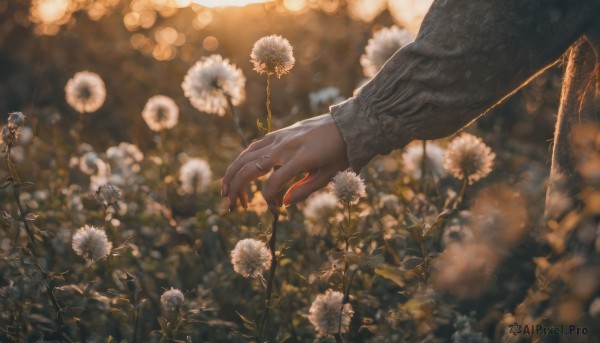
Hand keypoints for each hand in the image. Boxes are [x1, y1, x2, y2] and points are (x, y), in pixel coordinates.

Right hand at [221, 114, 348, 209]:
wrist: (346, 125)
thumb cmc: (340, 153)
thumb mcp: (328, 175)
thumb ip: (305, 190)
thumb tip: (284, 203)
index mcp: (299, 159)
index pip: (273, 183)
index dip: (269, 200)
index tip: (275, 210)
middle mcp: (284, 147)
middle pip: (250, 168)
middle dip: (236, 189)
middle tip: (232, 207)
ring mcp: (278, 138)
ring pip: (246, 156)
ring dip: (232, 175)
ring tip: (226, 193)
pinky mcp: (277, 134)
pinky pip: (253, 147)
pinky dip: (242, 161)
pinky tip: (238, 173)